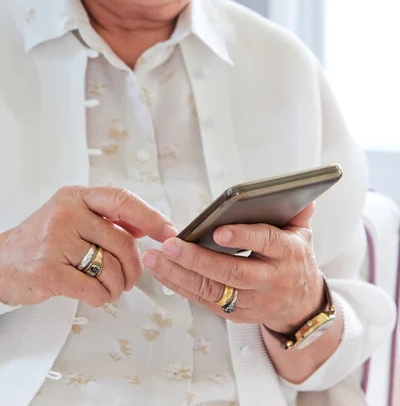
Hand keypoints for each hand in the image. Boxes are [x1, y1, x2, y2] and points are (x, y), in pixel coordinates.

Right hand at [0, 186, 176, 307]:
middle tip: (133, 276)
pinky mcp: (48, 272)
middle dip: (135, 265)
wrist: (1, 262)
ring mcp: (55, 242)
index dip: (151, 217)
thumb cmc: (43, 239)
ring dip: (118, 285)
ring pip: (111, 268)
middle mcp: (66, 214)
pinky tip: (96, 293)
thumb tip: (148, 225)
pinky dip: (103, 296)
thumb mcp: (73, 215)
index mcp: (75, 197)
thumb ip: (108, 218)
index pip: (122, 199)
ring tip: (111, 287)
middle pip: (123, 241)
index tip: (169, 232)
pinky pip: (94, 289)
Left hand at [143, 203, 323, 333]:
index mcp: (287, 255)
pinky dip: (180, 286)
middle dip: (198, 259)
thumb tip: (306, 195)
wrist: (300, 306)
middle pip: (232, 272)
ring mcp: (251, 300)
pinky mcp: (234, 313)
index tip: (218, 231)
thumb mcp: (303, 235)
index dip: (243, 238)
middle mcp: (269, 280)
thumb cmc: (294, 261)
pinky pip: (204, 300)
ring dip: (179, 274)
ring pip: (212, 289)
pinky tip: (161, 272)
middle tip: (170, 245)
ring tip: (155, 258)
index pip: (266, 243)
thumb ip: (299, 214)